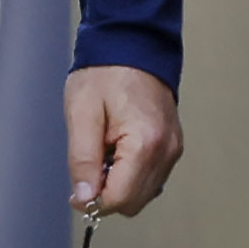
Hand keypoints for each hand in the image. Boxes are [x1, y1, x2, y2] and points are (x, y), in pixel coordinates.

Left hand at [65, 63, 180, 214]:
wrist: (131, 45)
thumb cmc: (105, 74)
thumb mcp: (82, 115)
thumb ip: (83, 160)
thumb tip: (85, 197)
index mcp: (145, 143)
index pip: (120, 198)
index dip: (93, 201)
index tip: (75, 192)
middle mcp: (166, 150)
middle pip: (134, 202)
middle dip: (107, 194)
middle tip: (88, 167)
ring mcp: (173, 149)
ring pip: (144, 193)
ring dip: (119, 185)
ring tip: (103, 153)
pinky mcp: (172, 146)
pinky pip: (151, 177)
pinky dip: (131, 176)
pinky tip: (117, 153)